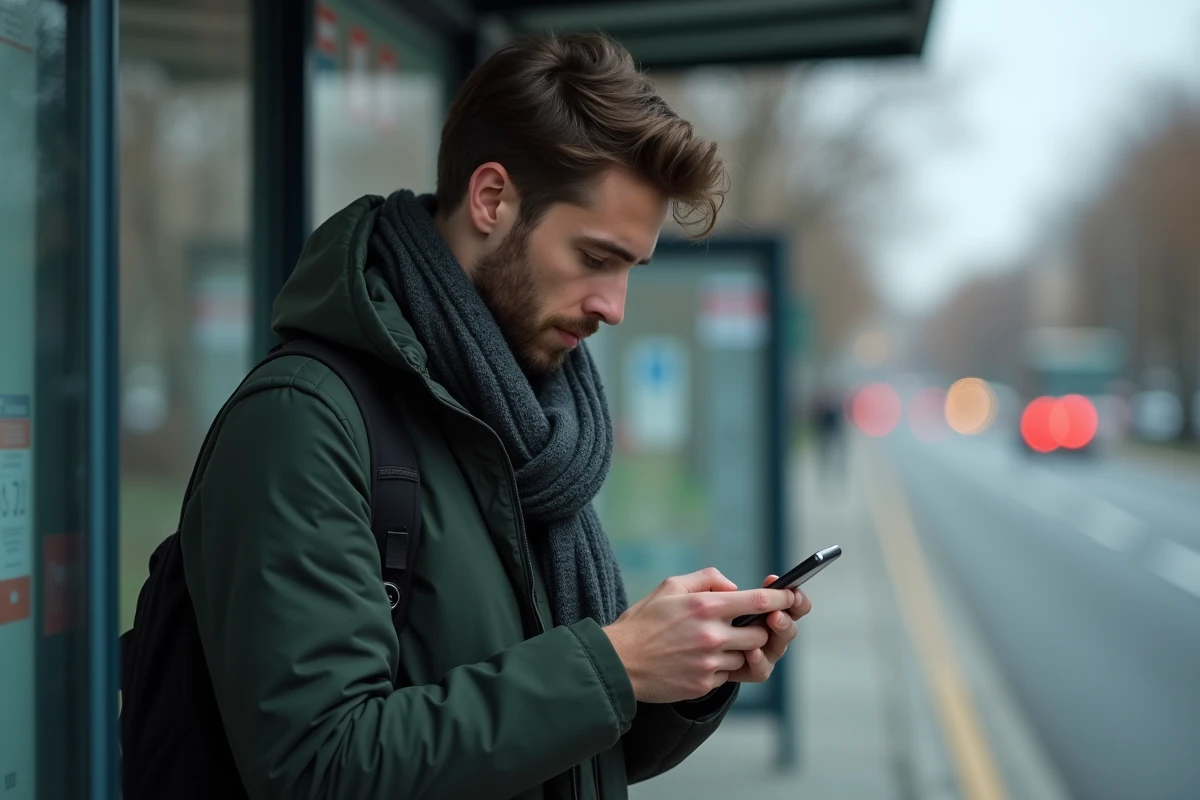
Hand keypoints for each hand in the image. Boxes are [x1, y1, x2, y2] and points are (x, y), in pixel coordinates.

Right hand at [603, 568, 795, 703]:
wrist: (619, 662)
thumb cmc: (644, 621)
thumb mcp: (671, 586)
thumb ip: (708, 579)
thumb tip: (735, 588)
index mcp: (706, 607)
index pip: (759, 602)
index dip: (781, 599)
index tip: (790, 596)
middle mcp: (712, 635)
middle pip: (761, 635)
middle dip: (760, 630)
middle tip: (748, 625)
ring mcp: (709, 663)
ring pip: (747, 657)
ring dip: (739, 650)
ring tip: (715, 643)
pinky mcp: (703, 684)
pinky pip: (728, 675)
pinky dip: (721, 667)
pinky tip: (699, 659)